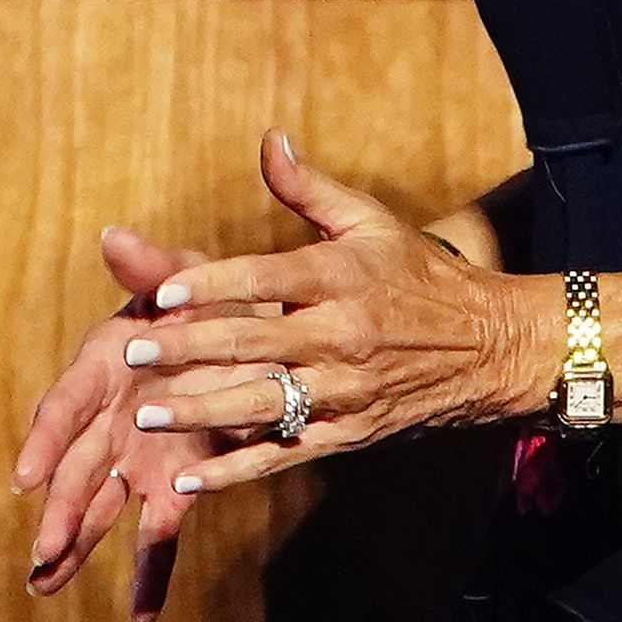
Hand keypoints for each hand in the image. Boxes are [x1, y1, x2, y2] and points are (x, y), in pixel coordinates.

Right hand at [12, 224, 260, 621]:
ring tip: (45, 585)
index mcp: (104, 368)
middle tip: (41, 553)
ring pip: (100, 508)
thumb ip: (152, 267)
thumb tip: (117, 237)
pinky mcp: (173, 486)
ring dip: (76, 545)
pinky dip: (149, 574)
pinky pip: (157, 536)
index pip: (65, 406)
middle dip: (58, 512)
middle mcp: (111, 419)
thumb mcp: (186, 277)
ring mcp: (138, 458)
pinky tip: (141, 617)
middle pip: (76, 470)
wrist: (252, 332)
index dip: (44, 441)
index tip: (26, 475)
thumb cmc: (207, 298)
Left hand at [120, 132, 556, 505]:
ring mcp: (344, 390)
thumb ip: (310, 188)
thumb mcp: (370, 221)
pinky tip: (193, 481)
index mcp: (340, 277)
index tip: (163, 292)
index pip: (266, 278)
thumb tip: (269, 140)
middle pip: (254, 343)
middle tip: (132, 351)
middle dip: (188, 349)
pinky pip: (285, 453)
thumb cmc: (419, 274)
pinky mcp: (348, 433)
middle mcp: (340, 335)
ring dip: (201, 411)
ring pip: (263, 403)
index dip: (213, 285)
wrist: (489, 346)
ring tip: (146, 416)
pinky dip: (239, 469)